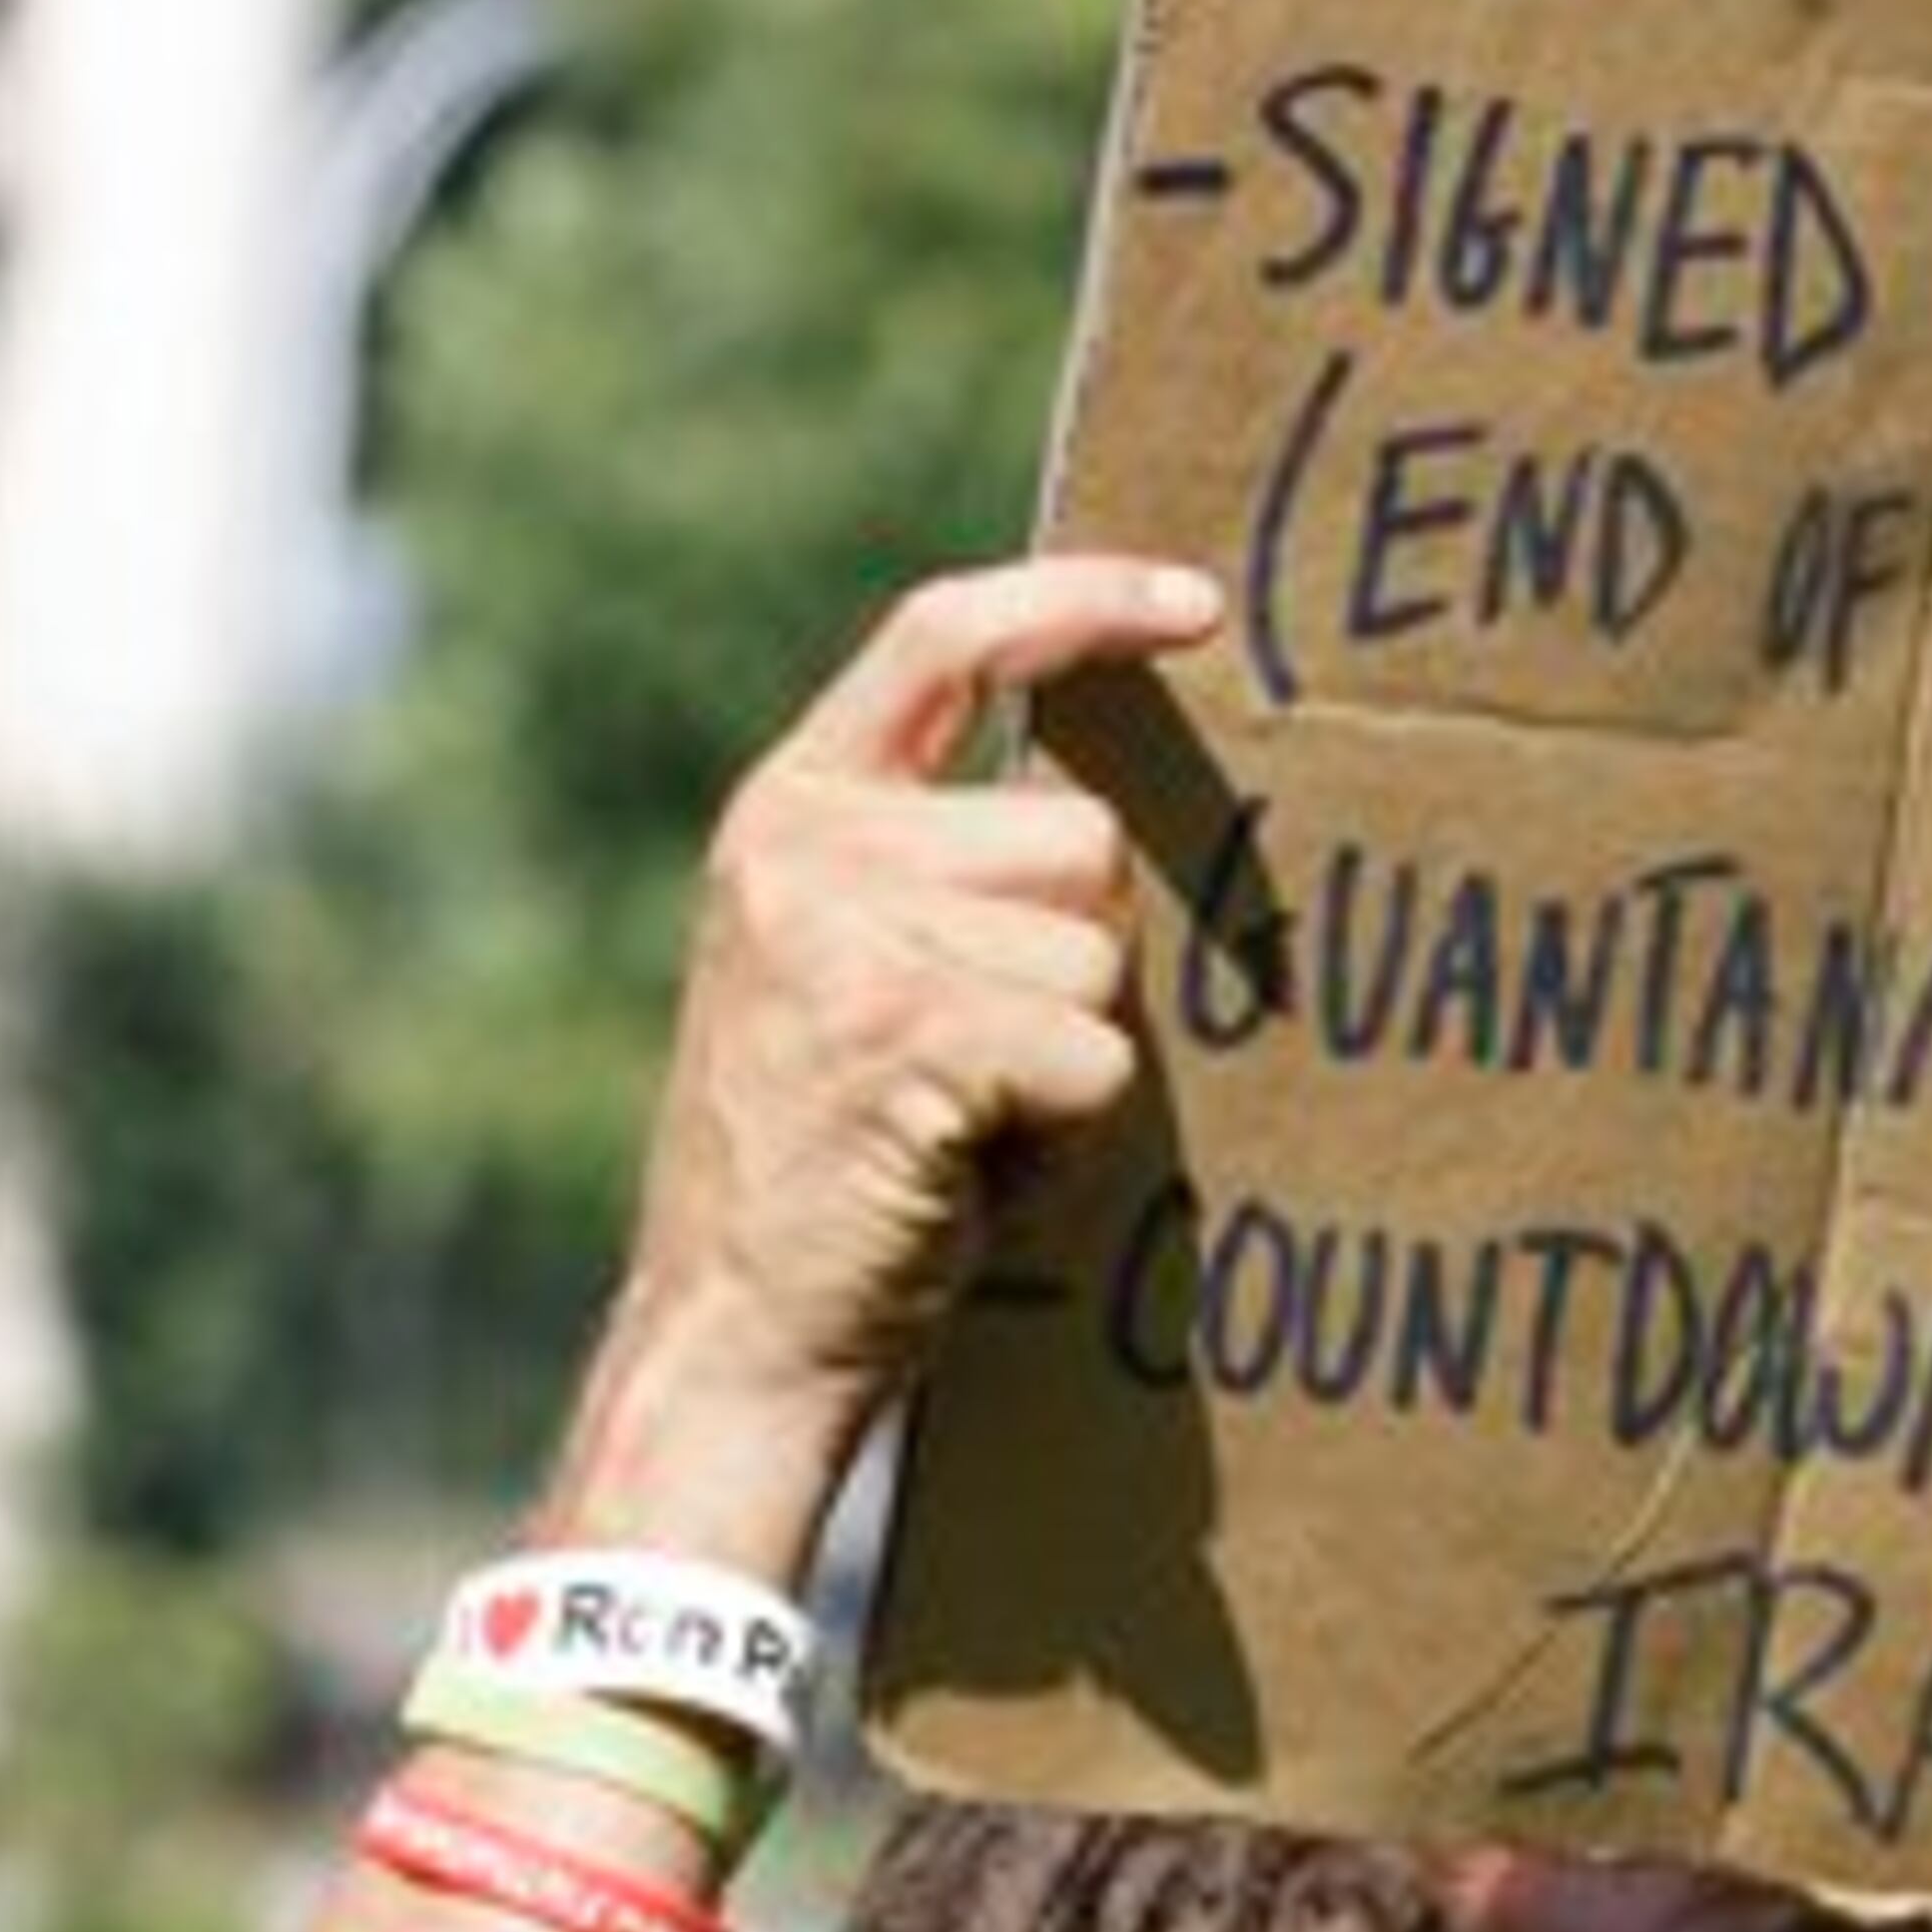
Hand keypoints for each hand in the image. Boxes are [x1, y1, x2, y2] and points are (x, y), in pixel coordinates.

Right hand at [571, 552, 1220, 1557]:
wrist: (732, 1328)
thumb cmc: (836, 1163)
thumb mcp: (856, 965)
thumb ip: (949, 869)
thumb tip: (1125, 811)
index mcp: (794, 807)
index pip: (941, 639)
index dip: (1079, 604)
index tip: (1198, 607)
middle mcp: (805, 844)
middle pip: (1081, 840)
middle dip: (1075, 961)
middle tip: (976, 1067)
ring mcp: (843, 932)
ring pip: (1097, 955)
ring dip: (1069, 1058)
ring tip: (963, 1122)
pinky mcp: (901, 1029)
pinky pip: (1093, 1056)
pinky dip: (1066, 1134)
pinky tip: (967, 1171)